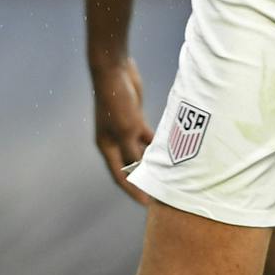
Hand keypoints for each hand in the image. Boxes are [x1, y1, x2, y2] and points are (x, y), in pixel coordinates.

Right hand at [91, 57, 153, 204]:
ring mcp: (124, 129)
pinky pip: (146, 137)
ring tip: (167, 173)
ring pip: (139, 151)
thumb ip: (133, 151)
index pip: (120, 175)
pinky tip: (168, 150)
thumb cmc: (116, 102)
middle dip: (143, 178)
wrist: (114, 71)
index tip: (146, 204)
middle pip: (130, 165)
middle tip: (160, 190)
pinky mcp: (134, 118)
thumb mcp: (127, 130)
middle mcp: (114, 140)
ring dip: (151, 161)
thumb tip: (141, 170)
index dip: (132, 190)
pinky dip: (155, 144)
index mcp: (106, 146)